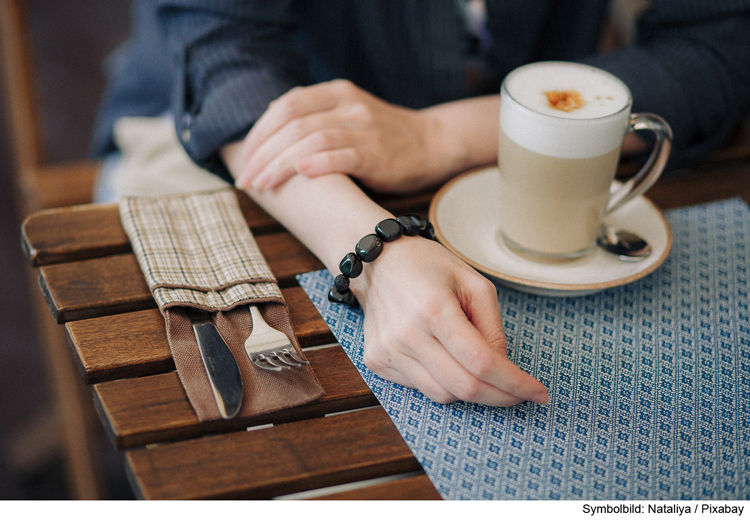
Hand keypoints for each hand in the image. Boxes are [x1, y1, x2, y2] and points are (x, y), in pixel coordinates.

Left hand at [234, 79, 452, 193]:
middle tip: (246, 179)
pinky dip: (319, 164)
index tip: (244, 159)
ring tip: (263, 185)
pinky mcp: (378, 153)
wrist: (432, 143)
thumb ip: (314, 116)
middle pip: (293, 125)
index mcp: (336, 92)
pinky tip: (300, 174)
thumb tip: (269, 126)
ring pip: (311, 140)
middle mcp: (348, 105)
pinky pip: (343, 155)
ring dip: (281, 165)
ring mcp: (364, 128)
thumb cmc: (382, 136)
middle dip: (263, 153)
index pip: (286, 106)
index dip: (260, 132)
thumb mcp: (348, 114)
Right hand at [350, 236, 548, 405]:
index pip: (482, 362)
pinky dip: (442, 382)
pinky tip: (445, 359)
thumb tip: (502, 368)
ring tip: (479, 369)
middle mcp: (406, 334)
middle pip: (464, 387)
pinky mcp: (376, 360)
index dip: (515, 383)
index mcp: (434, 309)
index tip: (539, 393)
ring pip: (442, 395)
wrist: (377, 262)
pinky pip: (420, 388)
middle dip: (501, 397)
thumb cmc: (428, 266)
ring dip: (471, 391)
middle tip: (520, 395)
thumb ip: (493, 327)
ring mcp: (387, 351)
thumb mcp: (474, 283)